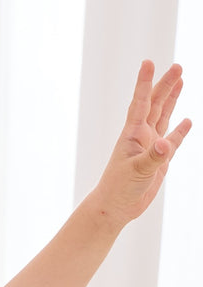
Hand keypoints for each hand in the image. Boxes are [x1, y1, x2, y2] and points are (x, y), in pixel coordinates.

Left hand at [93, 61, 191, 224]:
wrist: (115, 208)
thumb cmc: (118, 189)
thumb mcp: (136, 172)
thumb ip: (153, 158)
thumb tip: (166, 145)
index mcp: (132, 135)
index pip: (140, 103)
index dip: (144, 83)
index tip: (148, 62)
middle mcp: (141, 137)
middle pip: (155, 105)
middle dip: (165, 85)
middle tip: (178, 67)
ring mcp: (150, 147)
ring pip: (163, 117)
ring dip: (172, 100)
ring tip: (180, 81)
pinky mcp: (159, 160)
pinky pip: (172, 141)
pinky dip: (179, 131)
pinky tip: (186, 121)